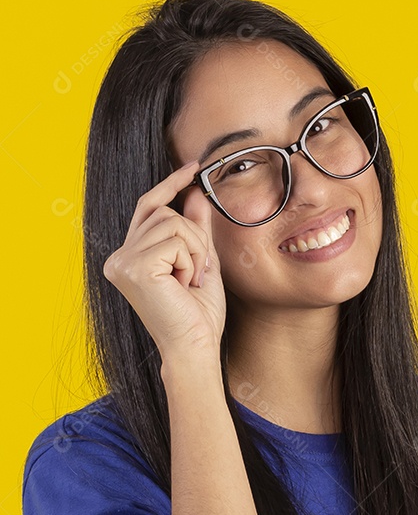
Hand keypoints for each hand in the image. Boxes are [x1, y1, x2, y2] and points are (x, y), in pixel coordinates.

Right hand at [103, 161, 225, 361]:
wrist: (195, 346)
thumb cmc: (198, 313)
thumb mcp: (201, 261)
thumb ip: (195, 229)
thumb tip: (195, 193)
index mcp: (129, 255)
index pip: (148, 207)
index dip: (170, 184)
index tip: (194, 168)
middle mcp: (118, 257)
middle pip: (165, 213)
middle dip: (194, 237)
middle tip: (198, 271)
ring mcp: (122, 262)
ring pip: (173, 224)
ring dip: (196, 251)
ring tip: (191, 280)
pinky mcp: (134, 267)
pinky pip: (176, 241)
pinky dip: (192, 261)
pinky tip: (186, 284)